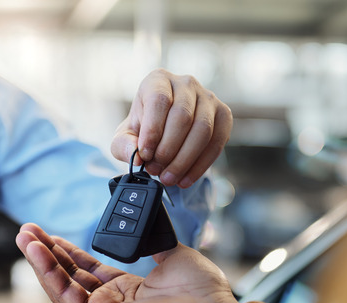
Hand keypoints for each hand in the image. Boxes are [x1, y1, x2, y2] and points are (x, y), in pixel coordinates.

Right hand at [15, 223, 239, 302]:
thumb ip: (153, 243)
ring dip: (41, 260)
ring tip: (24, 236)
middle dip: (47, 252)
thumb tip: (147, 226)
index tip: (52, 234)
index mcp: (129, 290)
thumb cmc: (201, 295)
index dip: (68, 251)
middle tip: (28, 230)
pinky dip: (48, 273)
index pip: (88, 269)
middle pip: (69, 276)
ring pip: (62, 285)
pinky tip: (37, 252)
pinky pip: (66, 295)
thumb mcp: (174, 255)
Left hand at [111, 69, 232, 188]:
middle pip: (183, 116)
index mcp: (158, 80)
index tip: (145, 154)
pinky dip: (201, 165)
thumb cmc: (144, 131)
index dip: (153, 130)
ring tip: (169, 178)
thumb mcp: (124, 138)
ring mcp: (208, 97)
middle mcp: (185, 83)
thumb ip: (123, 145)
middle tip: (156, 170)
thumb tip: (137, 156)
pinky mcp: (223, 115)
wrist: (165, 132)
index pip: (159, 100)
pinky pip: (217, 142)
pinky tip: (185, 179)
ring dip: (185, 160)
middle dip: (168, 150)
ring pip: (203, 130)